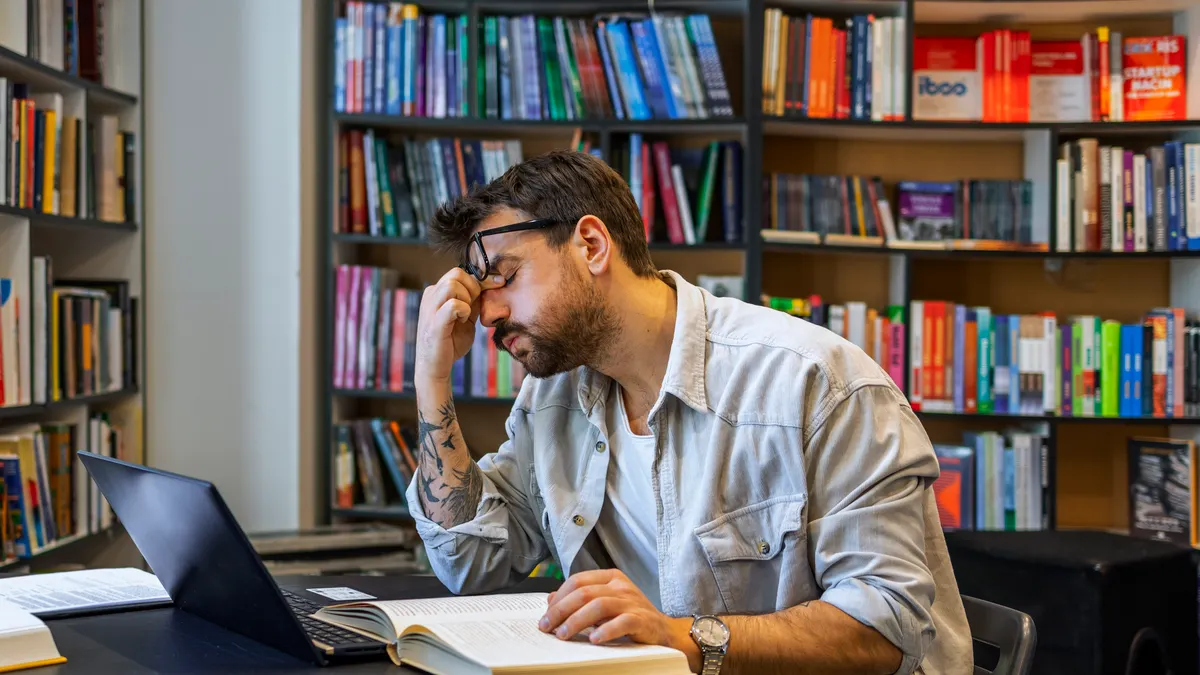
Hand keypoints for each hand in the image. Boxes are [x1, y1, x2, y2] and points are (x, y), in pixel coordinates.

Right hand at [415, 268, 504, 383]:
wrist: (436, 367)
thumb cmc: (450, 342)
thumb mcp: (466, 317)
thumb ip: (474, 301)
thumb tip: (491, 284)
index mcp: (437, 292)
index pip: (460, 273)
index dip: (482, 277)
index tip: (499, 282)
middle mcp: (431, 296)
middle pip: (456, 274)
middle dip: (473, 288)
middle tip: (474, 307)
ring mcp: (430, 309)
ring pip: (452, 285)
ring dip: (466, 299)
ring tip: (466, 315)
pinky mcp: (434, 324)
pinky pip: (453, 305)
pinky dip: (464, 311)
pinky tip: (462, 321)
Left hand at [538, 570, 698, 668]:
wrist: (663, 631)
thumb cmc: (632, 616)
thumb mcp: (605, 602)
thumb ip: (581, 599)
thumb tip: (551, 599)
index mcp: (610, 577)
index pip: (577, 581)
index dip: (558, 598)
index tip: (545, 616)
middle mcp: (620, 586)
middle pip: (583, 593)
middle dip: (561, 611)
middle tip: (547, 627)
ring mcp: (631, 601)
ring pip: (598, 605)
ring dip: (576, 621)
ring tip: (563, 635)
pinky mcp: (641, 619)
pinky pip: (622, 622)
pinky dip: (606, 630)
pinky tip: (594, 639)